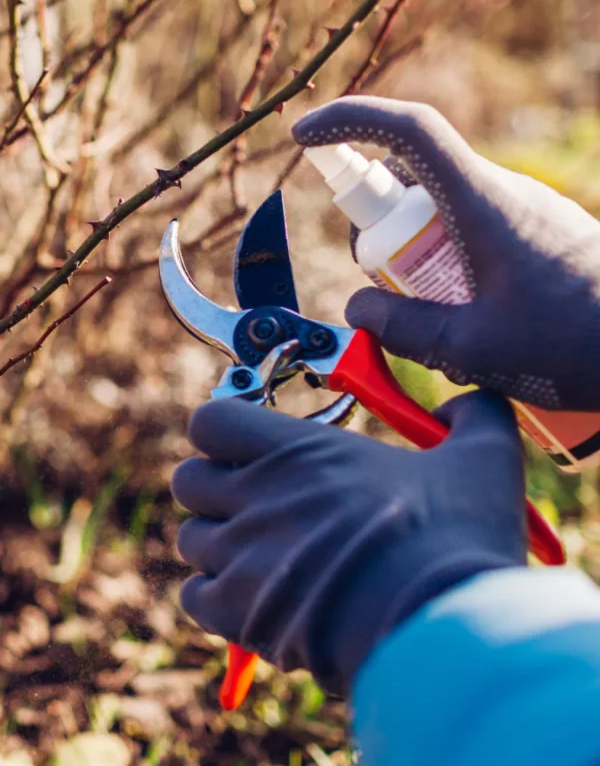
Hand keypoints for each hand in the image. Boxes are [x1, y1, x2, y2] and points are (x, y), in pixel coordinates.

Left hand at [171, 392, 525, 695]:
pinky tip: (260, 600)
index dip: (224, 428)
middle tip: (260, 503)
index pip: (211, 420)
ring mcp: (242, 555)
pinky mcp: (239, 614)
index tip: (251, 444)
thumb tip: (471, 402)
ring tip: (268, 558)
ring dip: (221, 545)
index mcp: (300, 451)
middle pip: (188, 479)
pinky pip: (194, 597)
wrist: (440, 629)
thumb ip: (475, 415)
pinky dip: (217, 599)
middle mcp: (257, 495)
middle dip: (216, 488)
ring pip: (191, 539)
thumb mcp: (484, 459)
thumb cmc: (457, 537)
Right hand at [292, 96, 599, 410]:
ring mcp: (524, 209)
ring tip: (431, 316)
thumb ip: (403, 329)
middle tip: (379, 285)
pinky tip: (468, 318)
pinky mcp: (538, 232)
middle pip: (415, 177)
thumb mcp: (473, 348)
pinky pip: (474, 229)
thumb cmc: (576, 344)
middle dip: (378, 223)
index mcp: (482, 202)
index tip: (304, 138)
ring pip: (444, 209)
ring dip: (416, 249)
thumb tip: (358, 308)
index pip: (408, 129)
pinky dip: (449, 260)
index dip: (349, 121)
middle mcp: (502, 192)